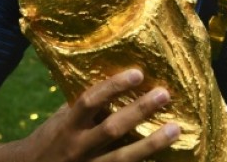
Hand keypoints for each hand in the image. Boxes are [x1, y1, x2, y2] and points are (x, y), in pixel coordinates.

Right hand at [16, 68, 180, 161]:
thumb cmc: (52, 139)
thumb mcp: (63, 119)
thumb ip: (86, 107)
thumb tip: (118, 85)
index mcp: (68, 125)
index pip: (90, 101)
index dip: (113, 87)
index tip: (137, 73)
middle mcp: (78, 147)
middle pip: (112, 129)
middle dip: (139, 111)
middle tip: (164, 94)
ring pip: (123, 158)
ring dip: (151, 144)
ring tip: (175, 129)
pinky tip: (166, 158)